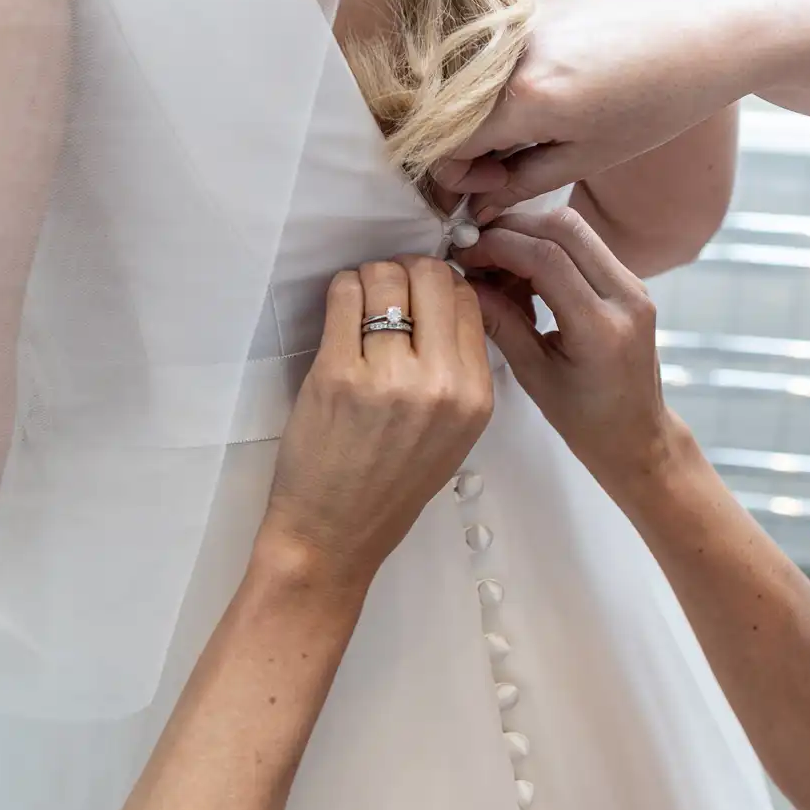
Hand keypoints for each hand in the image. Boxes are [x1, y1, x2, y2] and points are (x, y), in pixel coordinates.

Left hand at [262, 256, 493, 594]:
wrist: (334, 536)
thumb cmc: (389, 488)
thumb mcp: (453, 434)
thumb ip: (457, 372)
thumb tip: (441, 303)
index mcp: (475, 397)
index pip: (468, 301)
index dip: (439, 289)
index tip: (416, 300)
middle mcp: (440, 384)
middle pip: (432, 277)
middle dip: (405, 273)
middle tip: (385, 294)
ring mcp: (388, 377)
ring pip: (385, 277)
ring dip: (369, 279)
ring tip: (358, 306)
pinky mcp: (337, 374)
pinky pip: (344, 296)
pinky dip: (340, 292)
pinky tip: (338, 314)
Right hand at [433, 0, 741, 220]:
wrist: (699, 36)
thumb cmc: (655, 105)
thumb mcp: (588, 157)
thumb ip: (521, 182)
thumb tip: (477, 208)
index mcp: (522, 97)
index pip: (447, 146)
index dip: (459, 177)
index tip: (491, 187)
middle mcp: (505, 53)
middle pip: (445, 115)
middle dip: (465, 149)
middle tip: (508, 166)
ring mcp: (512, 21)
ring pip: (458, 85)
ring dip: (477, 116)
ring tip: (527, 131)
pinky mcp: (525, 2)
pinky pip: (482, 53)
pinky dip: (492, 83)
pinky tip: (537, 95)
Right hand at [455, 208, 685, 503]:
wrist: (638, 435)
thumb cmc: (587, 421)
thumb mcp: (534, 376)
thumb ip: (501, 323)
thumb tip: (462, 280)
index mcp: (602, 328)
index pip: (547, 258)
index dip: (499, 244)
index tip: (464, 252)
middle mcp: (626, 298)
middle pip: (565, 228)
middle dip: (512, 228)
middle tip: (474, 248)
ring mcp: (634, 287)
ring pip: (576, 231)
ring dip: (529, 235)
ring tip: (495, 265)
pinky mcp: (630, 284)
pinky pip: (584, 247)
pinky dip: (547, 249)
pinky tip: (521, 276)